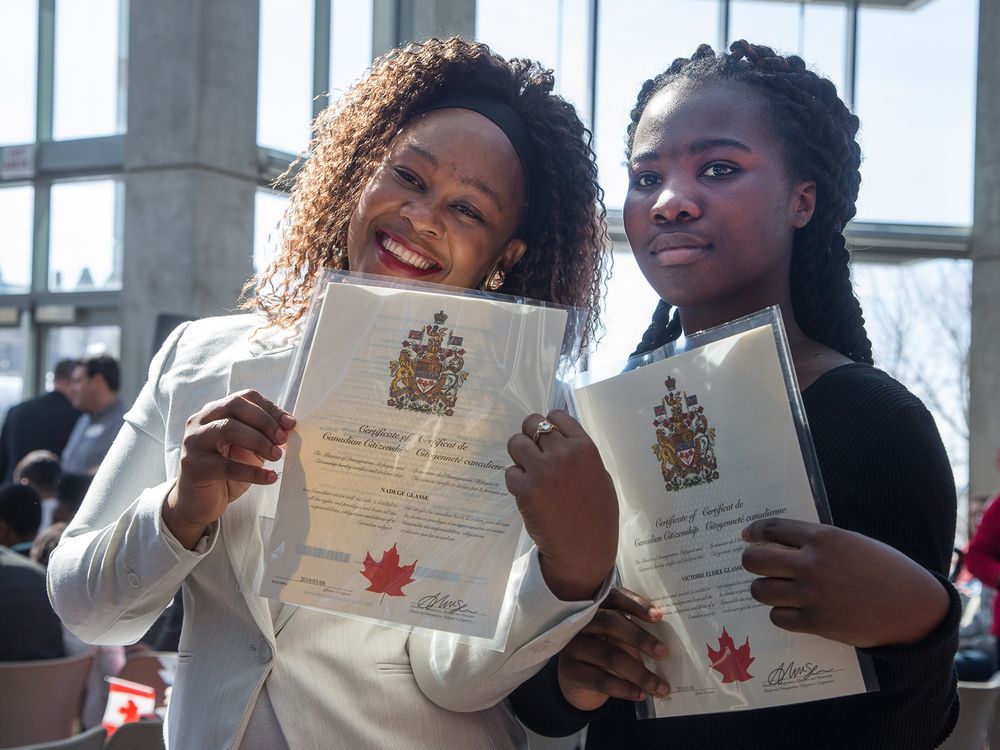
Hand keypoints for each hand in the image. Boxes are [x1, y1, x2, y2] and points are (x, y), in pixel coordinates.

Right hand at [162, 389, 294, 548]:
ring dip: (258, 441)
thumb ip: (262, 435)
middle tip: (283, 439)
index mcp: (215, 411)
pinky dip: (252, 471)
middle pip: (234, 406)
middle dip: (264, 421)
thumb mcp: (247, 448)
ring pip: (228, 429)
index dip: (270, 408)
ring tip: (277, 456)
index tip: (290, 423)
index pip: (245, 397)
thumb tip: (289, 428)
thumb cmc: (226, 470)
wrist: (198, 502)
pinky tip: (269, 477)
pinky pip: (226, 466)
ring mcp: (194, 442)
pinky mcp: (193, 466)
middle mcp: (200, 421)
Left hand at [505, 410, 617, 600]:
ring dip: (519, 454)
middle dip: (530, 436)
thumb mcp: (600, 476)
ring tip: (527, 470)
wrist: (584, 549)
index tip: (547, 438)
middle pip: (532, 423)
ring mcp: (542, 471)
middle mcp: (563, 454)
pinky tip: (527, 492)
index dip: (548, 425)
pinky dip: (515, 480)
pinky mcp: (525, 489)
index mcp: (585, 448)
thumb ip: (580, 455)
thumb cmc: (598, 516)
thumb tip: (560, 440)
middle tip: (533, 452)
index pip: (556, 416)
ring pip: (515, 442)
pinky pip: (510, 471)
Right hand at [557, 587, 668, 710]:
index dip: (636, 605)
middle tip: (663, 652)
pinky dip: (624, 688)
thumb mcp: (614, 637)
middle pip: (611, 623)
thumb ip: (631, 632)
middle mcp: (579, 623)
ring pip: (610, 656)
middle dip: (640, 638)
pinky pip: (601, 680)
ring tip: (661, 687)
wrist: (574, 678)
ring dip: (640, 674)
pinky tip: (640, 694)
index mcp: (594, 608)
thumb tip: (664, 643)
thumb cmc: (602, 651)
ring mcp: (572, 647)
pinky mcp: (570, 671)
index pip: (615, 598)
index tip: (658, 616)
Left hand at [742, 518, 949, 647]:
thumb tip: (782, 542)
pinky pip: (777, 617)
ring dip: (763, 589)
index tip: (748, 536)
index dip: (754, 532)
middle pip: (755, 560)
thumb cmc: (884, 569)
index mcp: (822, 537)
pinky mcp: (816, 622)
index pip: (772, 528)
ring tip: (773, 589)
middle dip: (750, 561)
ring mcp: (811, 594)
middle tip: (756, 564)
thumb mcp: (852, 542)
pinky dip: (780, 613)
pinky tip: (790, 610)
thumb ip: (817, 541)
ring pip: (761, 590)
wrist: (911, 606)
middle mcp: (812, 564)